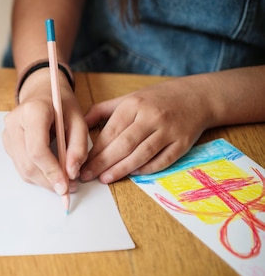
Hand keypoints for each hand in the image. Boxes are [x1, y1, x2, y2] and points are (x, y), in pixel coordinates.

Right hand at [2, 70, 87, 193]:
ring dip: (43, 181)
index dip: (51, 171)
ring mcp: (7, 133)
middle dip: (49, 180)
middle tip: (69, 187)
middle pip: (28, 163)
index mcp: (32, 112)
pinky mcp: (7, 143)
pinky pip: (21, 166)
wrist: (42, 92)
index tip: (65, 186)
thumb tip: (72, 173)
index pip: (37, 150)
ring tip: (63, 180)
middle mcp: (14, 122)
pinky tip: (50, 171)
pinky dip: (37, 174)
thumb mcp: (79, 120)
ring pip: (23, 169)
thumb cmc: (61, 105)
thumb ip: (78, 147)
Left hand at [81, 80, 209, 182]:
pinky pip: (162, 160)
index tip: (82, 162)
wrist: (198, 97)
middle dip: (103, 162)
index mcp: (134, 104)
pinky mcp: (183, 143)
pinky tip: (132, 175)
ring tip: (104, 179)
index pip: (110, 131)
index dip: (95, 150)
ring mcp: (169, 130)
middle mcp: (151, 117)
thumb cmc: (156, 99)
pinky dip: (146, 169)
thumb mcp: (128, 98)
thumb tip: (78, 125)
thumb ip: (102, 111)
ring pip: (141, 154)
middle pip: (123, 144)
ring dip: (121, 169)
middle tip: (87, 175)